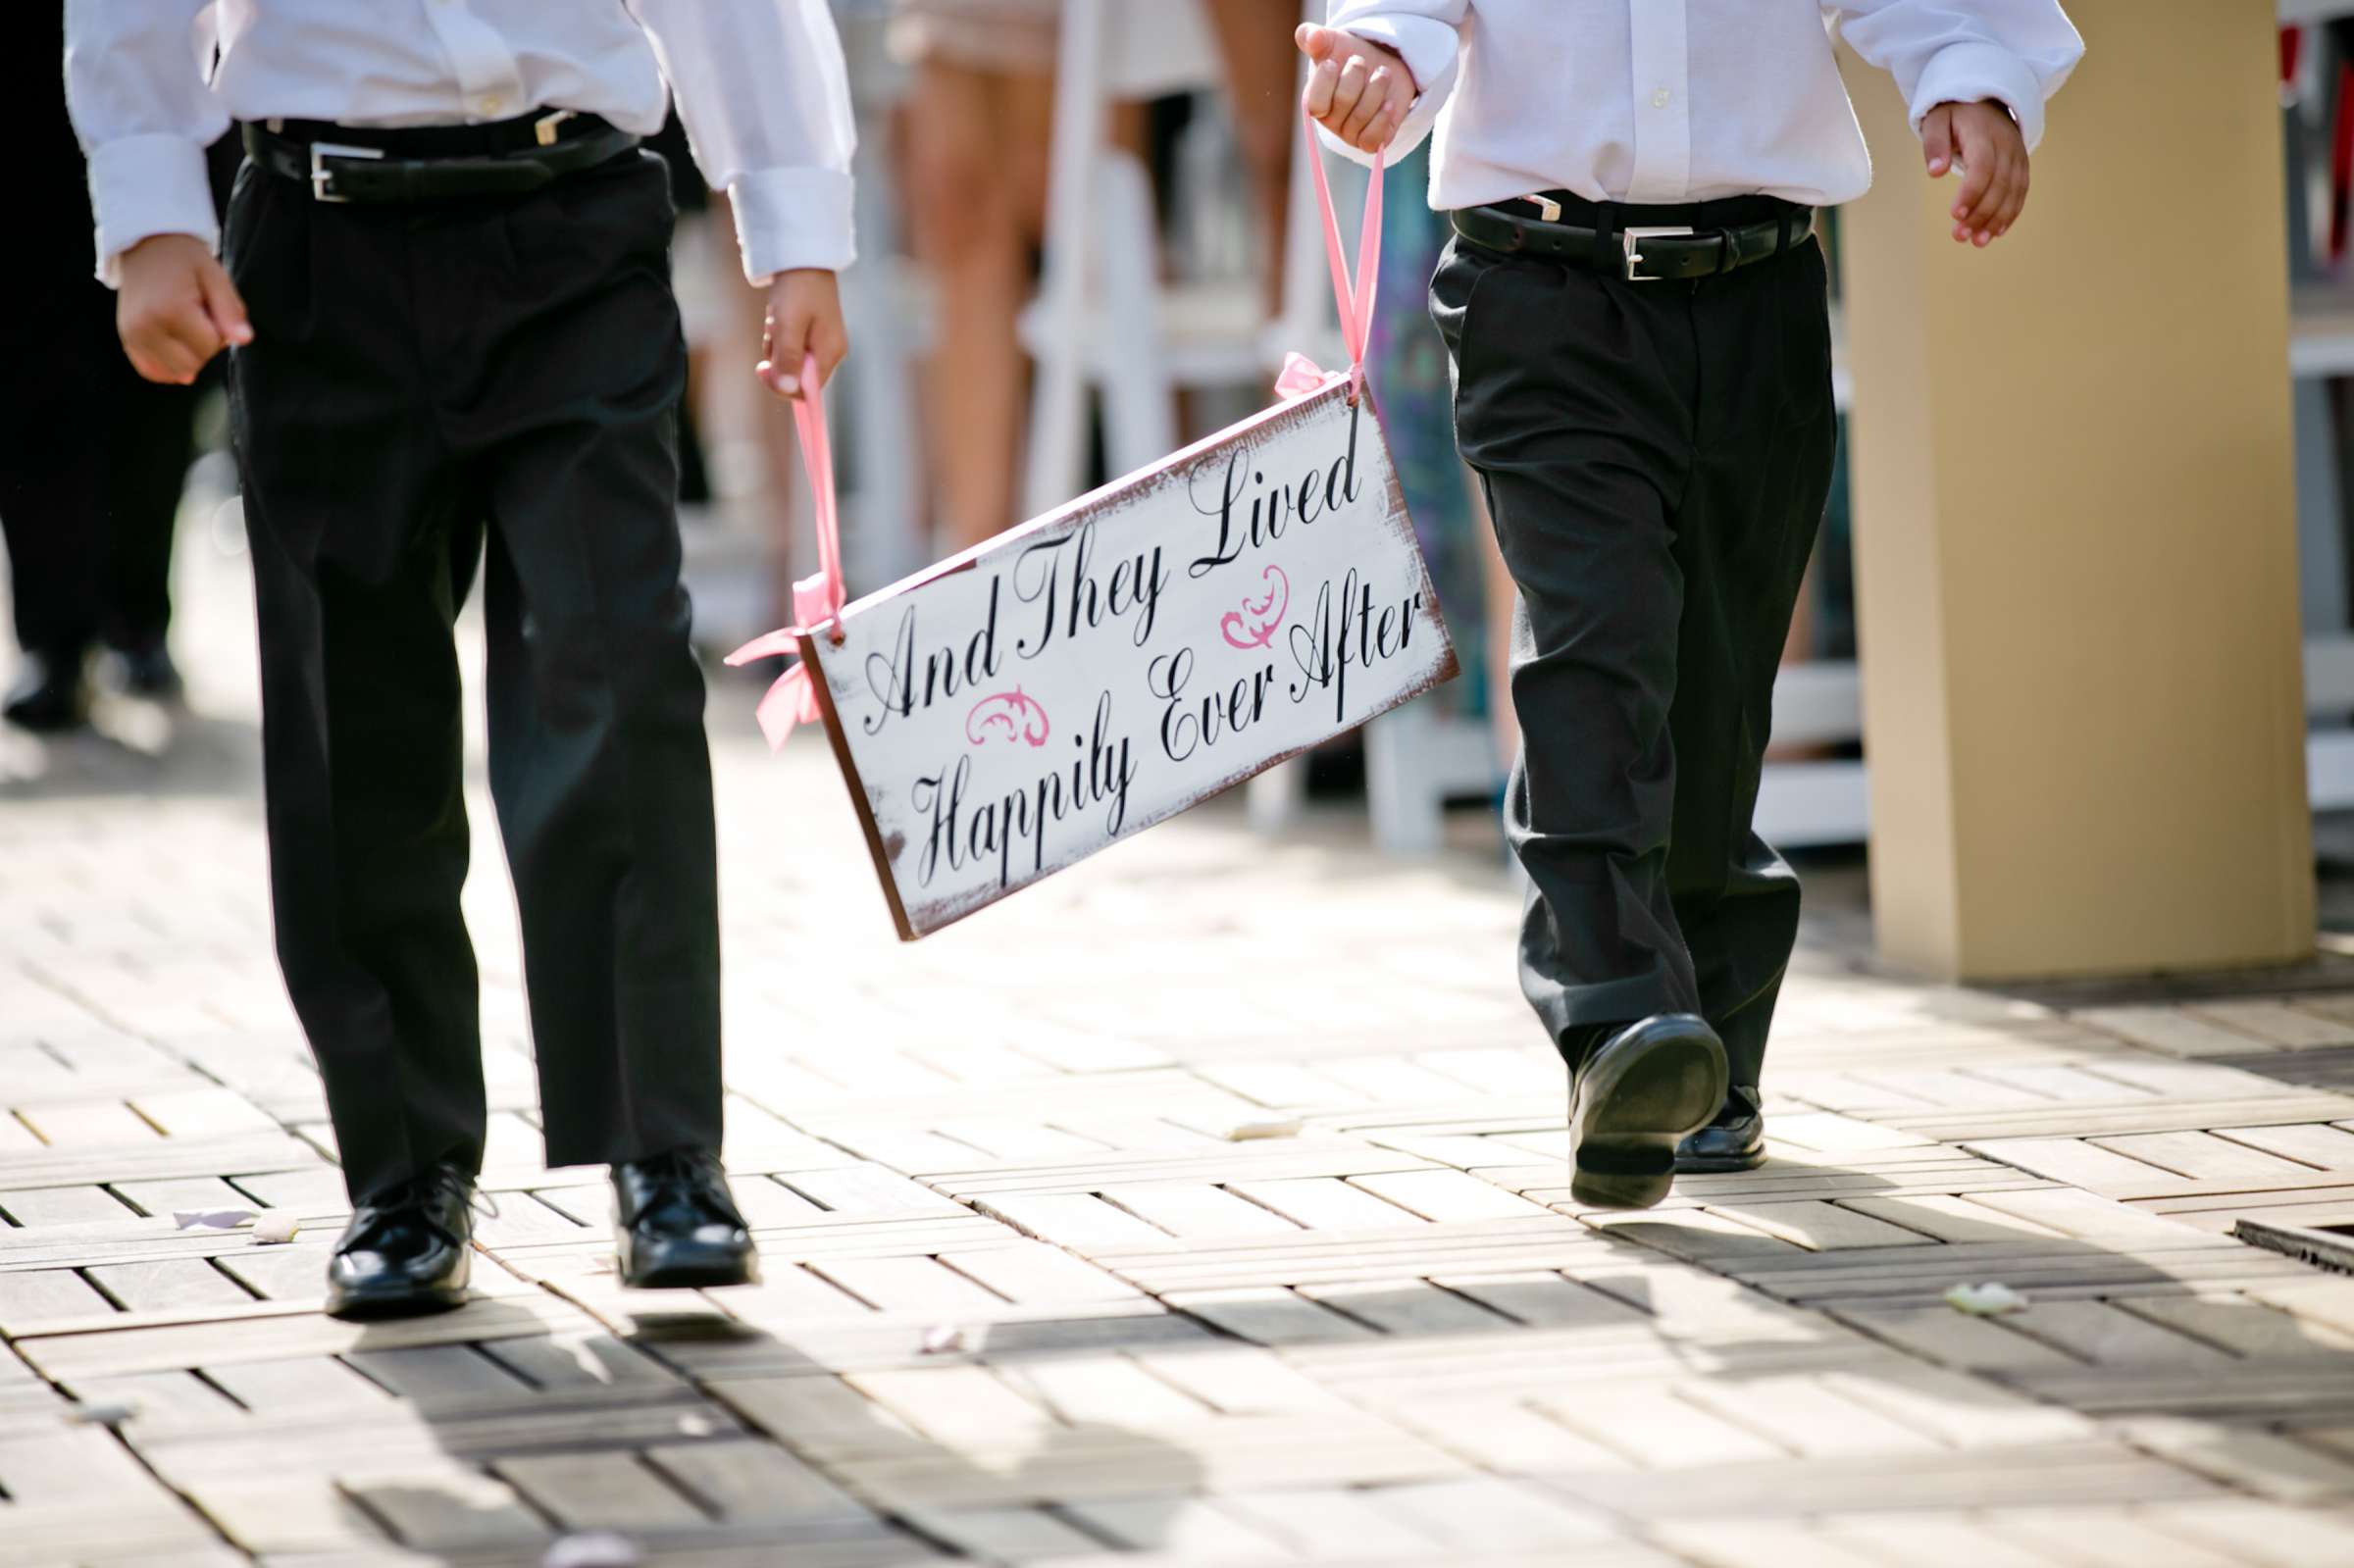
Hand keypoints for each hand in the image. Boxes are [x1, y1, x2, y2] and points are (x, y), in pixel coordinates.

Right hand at [115, 233, 250, 384]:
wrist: (146, 244)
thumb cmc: (186, 260)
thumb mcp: (215, 277)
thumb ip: (231, 311)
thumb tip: (245, 340)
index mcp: (170, 310)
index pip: (211, 347)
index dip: (219, 331)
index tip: (210, 308)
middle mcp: (146, 327)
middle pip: (194, 364)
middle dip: (204, 346)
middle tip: (197, 316)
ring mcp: (132, 335)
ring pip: (176, 372)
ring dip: (188, 355)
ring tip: (183, 325)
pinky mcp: (126, 340)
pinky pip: (153, 372)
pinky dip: (169, 364)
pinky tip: (173, 343)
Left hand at [755, 268, 847, 399]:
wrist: (803, 258)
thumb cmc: (797, 290)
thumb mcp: (788, 326)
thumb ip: (788, 359)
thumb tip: (787, 390)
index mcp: (830, 354)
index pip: (807, 391)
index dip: (783, 386)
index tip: (762, 369)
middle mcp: (830, 352)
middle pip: (797, 377)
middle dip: (778, 360)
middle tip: (772, 332)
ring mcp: (822, 343)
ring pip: (790, 361)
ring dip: (776, 346)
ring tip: (775, 320)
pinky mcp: (812, 333)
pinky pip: (790, 347)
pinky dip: (779, 337)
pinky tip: (778, 318)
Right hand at [1296, 24, 1414, 154]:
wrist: (1382, 65)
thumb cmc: (1351, 56)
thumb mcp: (1331, 42)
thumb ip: (1314, 37)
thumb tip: (1312, 37)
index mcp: (1315, 101)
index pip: (1314, 104)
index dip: (1327, 80)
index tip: (1334, 61)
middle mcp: (1330, 122)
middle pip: (1343, 102)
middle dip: (1356, 75)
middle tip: (1361, 62)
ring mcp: (1350, 134)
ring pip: (1362, 117)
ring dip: (1377, 88)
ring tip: (1382, 73)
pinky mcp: (1370, 142)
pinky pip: (1372, 141)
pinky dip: (1382, 119)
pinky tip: (1389, 103)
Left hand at [1921, 100, 2029, 246]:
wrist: (1985, 100)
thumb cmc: (1954, 113)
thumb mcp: (1936, 121)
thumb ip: (1934, 144)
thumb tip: (1935, 172)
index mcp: (1983, 133)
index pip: (1982, 166)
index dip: (1971, 192)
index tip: (1955, 215)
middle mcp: (2006, 145)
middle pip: (1999, 183)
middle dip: (1981, 213)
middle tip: (1960, 236)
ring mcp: (2017, 156)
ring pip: (2013, 191)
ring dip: (1997, 219)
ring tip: (1977, 242)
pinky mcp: (2021, 165)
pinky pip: (2020, 192)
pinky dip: (2010, 214)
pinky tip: (1995, 233)